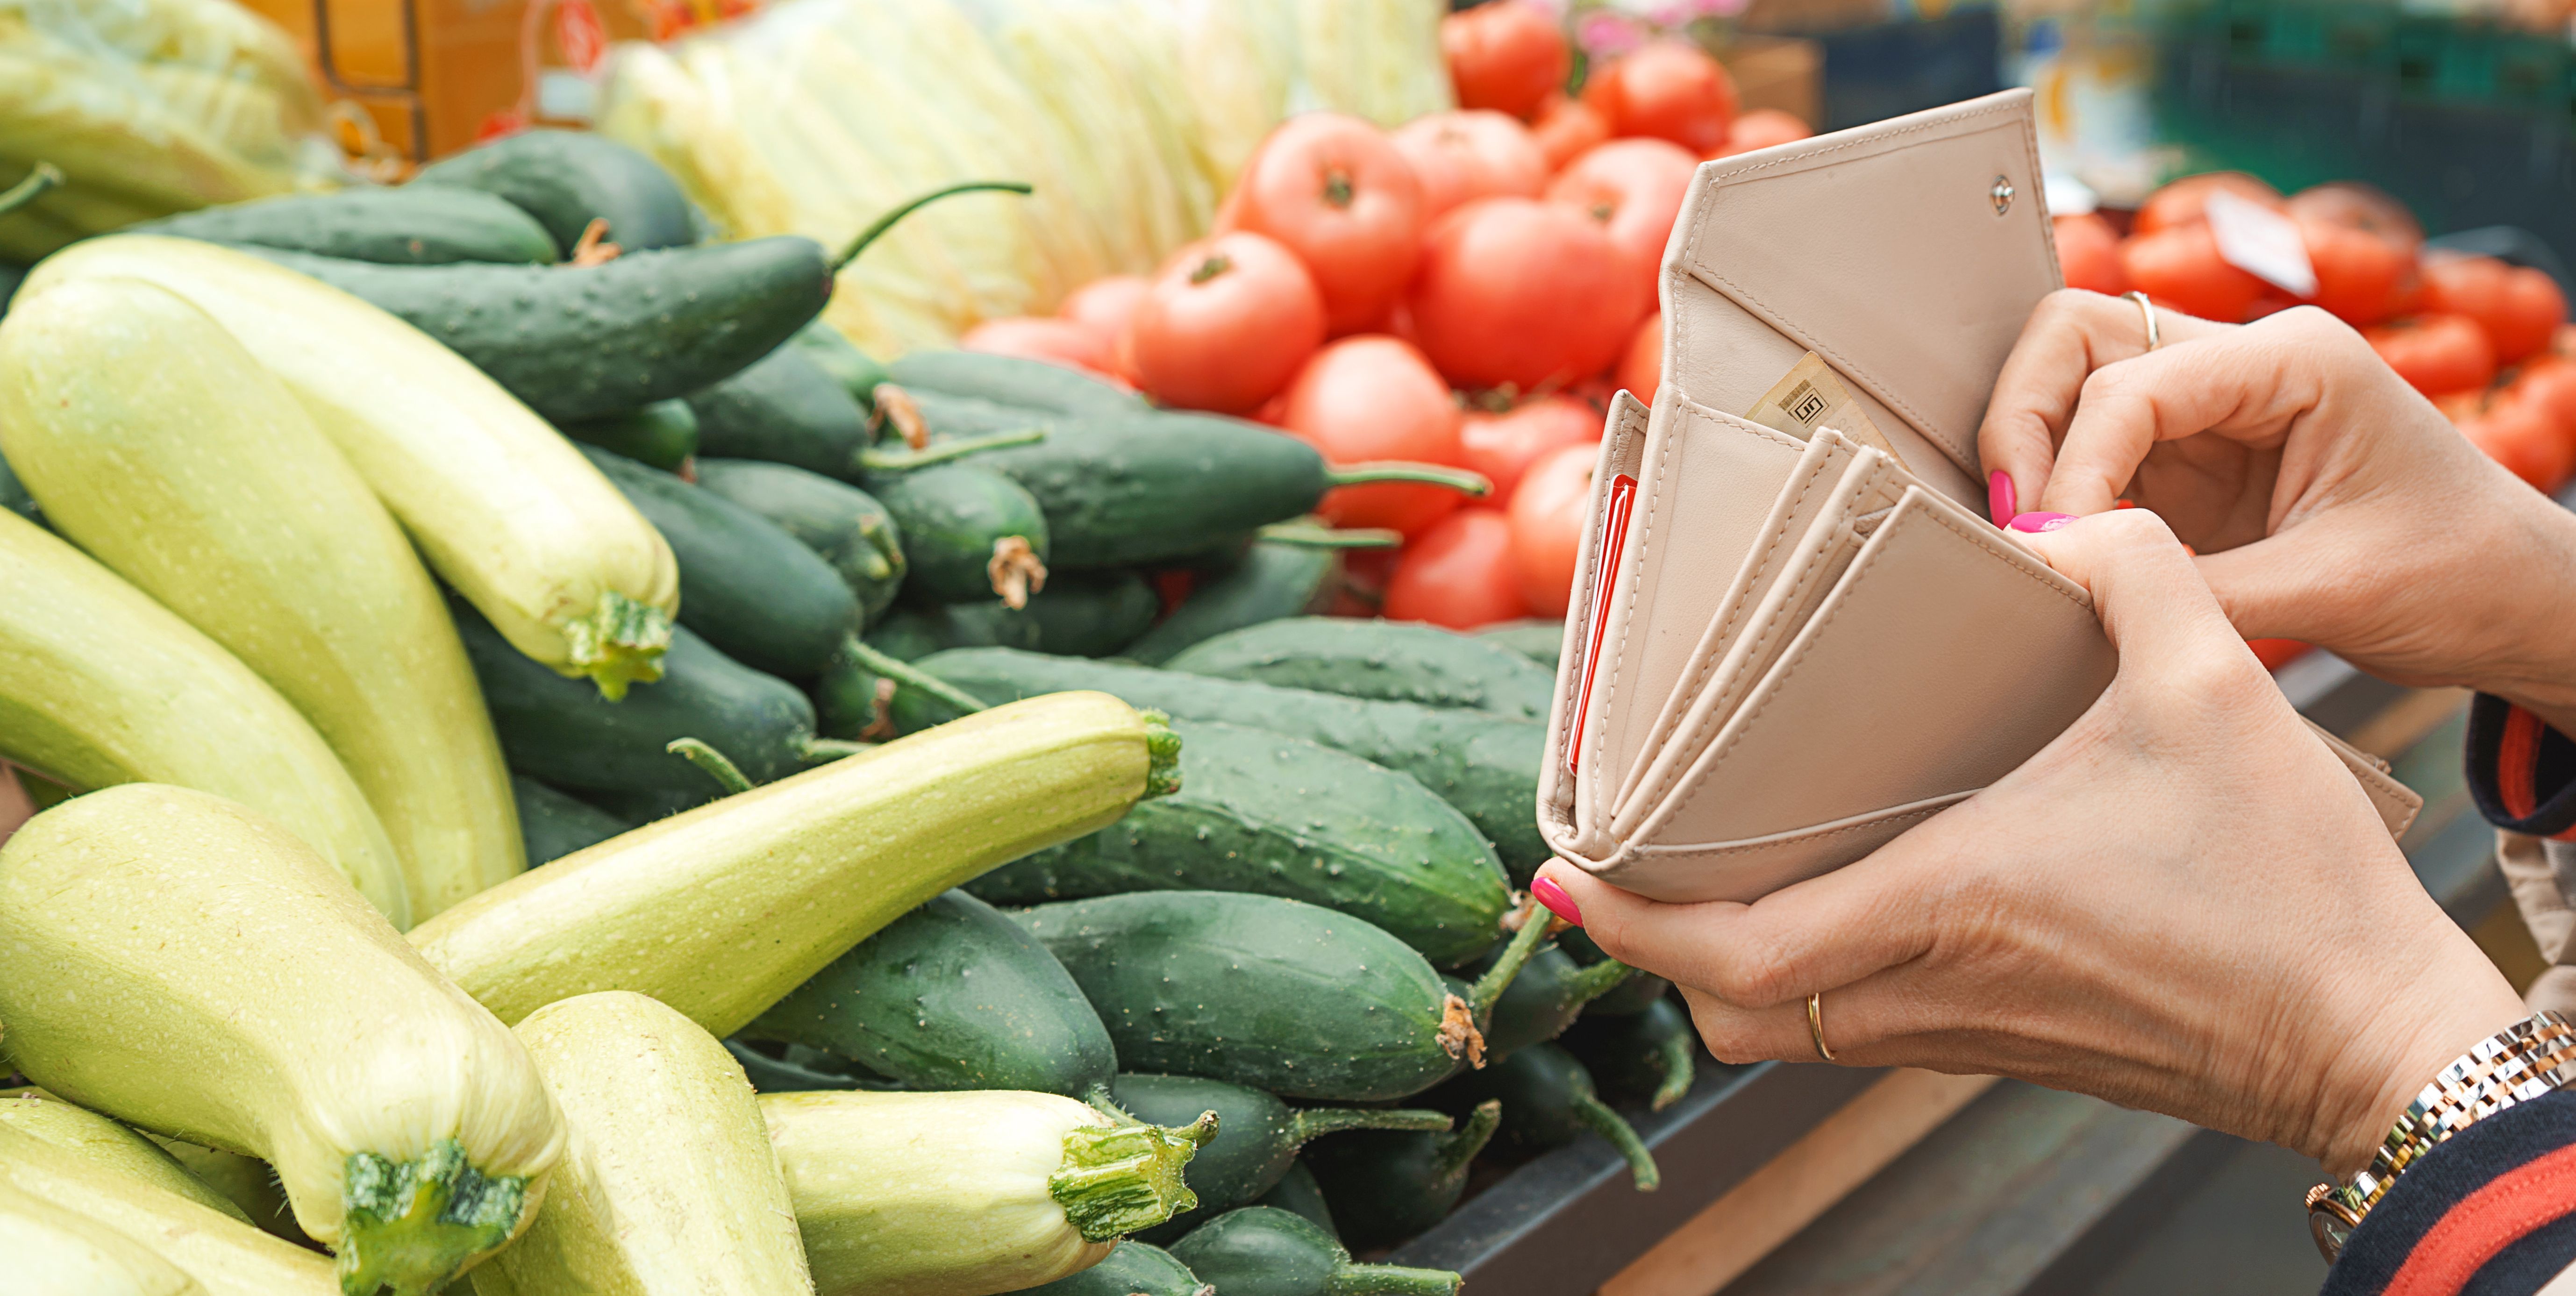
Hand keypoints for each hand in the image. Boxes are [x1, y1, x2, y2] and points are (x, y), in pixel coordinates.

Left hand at [1538, 509, 2526, 1175]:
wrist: (2372, 1035)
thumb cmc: (2292, 879)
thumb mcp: (2216, 684)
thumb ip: (2129, 573)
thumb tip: (2062, 517)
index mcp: (1951, 903)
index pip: (1737, 951)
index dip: (1631, 927)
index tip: (1562, 877)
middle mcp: (1938, 986)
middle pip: (1738, 1014)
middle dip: (1661, 957)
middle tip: (1622, 878)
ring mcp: (1972, 1034)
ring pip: (1796, 1033)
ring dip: (1735, 972)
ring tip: (1706, 885)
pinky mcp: (2015, 1049)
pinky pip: (1867, 1030)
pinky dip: (1817, 984)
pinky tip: (1838, 904)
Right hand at [1978, 290, 2575, 733]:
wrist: (2517, 602)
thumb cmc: (2460, 576)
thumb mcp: (2335, 590)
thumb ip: (2197, 586)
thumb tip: (2072, 584)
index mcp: (2296, 358)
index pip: (2129, 383)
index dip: (2073, 466)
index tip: (2053, 548)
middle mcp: (2244, 360)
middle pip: (2076, 336)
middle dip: (2026, 423)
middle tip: (2017, 523)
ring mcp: (2213, 405)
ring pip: (2070, 380)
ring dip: (2034, 450)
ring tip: (2033, 538)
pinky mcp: (2193, 458)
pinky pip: (2094, 448)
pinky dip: (2061, 491)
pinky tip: (2067, 551)